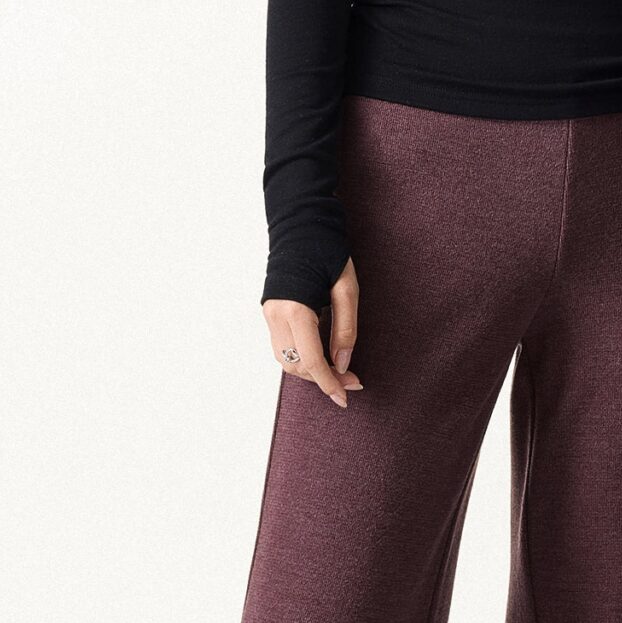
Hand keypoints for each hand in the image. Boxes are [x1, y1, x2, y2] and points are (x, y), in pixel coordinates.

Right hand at [262, 258, 361, 406]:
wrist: (301, 224)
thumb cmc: (328, 251)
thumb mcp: (347, 288)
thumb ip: (345, 328)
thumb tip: (343, 363)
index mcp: (295, 308)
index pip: (310, 359)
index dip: (328, 382)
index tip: (344, 398)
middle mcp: (275, 315)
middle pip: (296, 365)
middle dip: (323, 379)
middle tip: (352, 381)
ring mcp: (268, 314)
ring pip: (286, 359)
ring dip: (311, 371)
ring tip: (339, 371)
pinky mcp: (269, 312)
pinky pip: (283, 346)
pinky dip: (301, 357)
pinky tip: (322, 356)